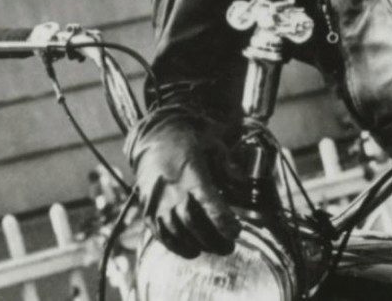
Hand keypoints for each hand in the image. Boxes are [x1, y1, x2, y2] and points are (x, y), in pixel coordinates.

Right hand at [128, 112, 240, 257]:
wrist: (154, 140)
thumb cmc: (190, 143)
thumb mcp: (213, 144)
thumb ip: (227, 165)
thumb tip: (243, 184)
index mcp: (191, 172)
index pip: (207, 200)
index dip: (222, 219)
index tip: (236, 231)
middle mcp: (172, 190)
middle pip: (193, 222)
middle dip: (213, 238)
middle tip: (230, 246)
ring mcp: (157, 203)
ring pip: (177, 232)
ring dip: (198, 244)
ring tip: (215, 248)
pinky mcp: (148, 211)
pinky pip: (161, 235)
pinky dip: (177, 246)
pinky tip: (192, 250)